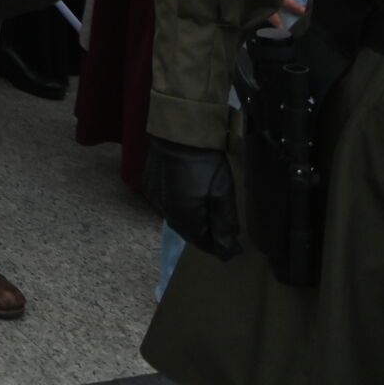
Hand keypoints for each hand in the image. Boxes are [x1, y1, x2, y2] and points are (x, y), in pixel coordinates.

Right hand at [144, 138, 241, 260]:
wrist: (179, 133)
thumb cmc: (206, 163)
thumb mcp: (223, 193)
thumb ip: (225, 224)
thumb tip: (227, 251)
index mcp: (184, 216)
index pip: (201, 242)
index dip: (217, 247)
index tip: (233, 248)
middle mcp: (165, 212)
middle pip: (187, 231)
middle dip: (205, 234)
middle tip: (222, 232)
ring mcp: (155, 198)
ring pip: (176, 218)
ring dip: (192, 221)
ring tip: (207, 216)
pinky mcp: (150, 185)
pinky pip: (167, 205)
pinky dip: (181, 207)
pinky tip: (190, 199)